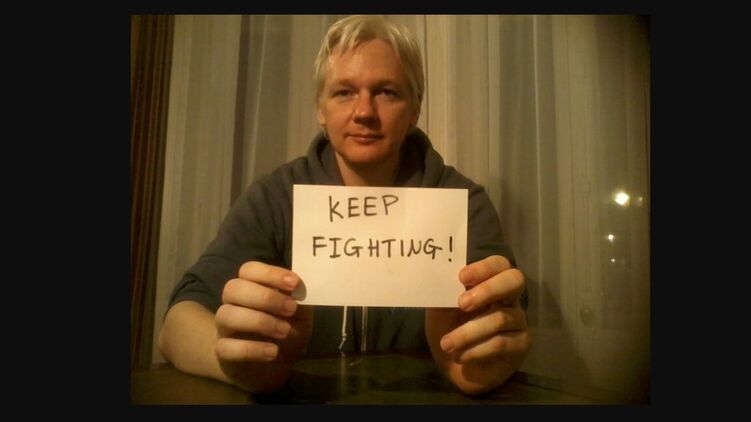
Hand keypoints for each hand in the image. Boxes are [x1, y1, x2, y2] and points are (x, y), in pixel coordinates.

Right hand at [214, 261, 313, 391]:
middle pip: (233, 288)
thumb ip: (298, 300)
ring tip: (284, 331)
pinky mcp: (224, 352)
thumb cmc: (286, 331)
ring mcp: (225, 328)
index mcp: (251, 287)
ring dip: (259, 321)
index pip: (249, 270)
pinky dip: (251, 349)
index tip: (294, 283)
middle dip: (265, 297)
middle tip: (290, 309)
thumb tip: (298, 286)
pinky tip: (272, 352)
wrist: (276, 366)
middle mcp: (233, 303)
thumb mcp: (300, 314)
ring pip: (226, 315)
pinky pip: (226, 347)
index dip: (270, 273)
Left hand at [425, 255, 531, 394]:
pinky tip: (461, 356)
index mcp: (490, 283)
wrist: (452, 367)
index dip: (484, 268)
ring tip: (446, 344)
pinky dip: (476, 350)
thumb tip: (438, 277)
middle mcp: (509, 298)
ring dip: (468, 333)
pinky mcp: (521, 344)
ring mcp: (518, 320)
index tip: (462, 277)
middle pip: (515, 280)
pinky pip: (501, 343)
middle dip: (488, 289)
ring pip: (500, 319)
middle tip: (462, 303)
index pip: (499, 264)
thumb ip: (442, 293)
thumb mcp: (439, 311)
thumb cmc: (448, 330)